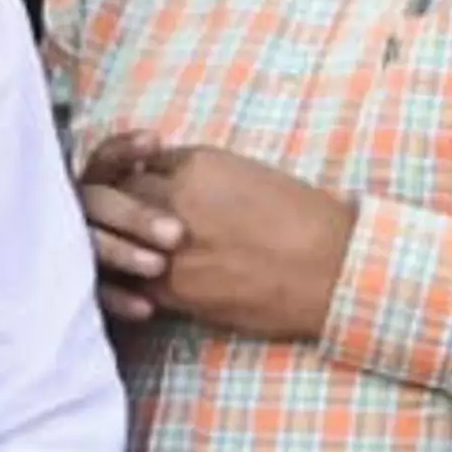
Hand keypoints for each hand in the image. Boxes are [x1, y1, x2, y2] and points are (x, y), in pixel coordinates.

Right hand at [76, 136, 176, 328]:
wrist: (184, 297)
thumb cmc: (199, 243)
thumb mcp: (181, 203)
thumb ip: (168, 184)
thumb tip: (173, 158)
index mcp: (108, 186)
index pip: (107, 160)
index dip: (125, 151)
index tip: (154, 144)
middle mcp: (87, 214)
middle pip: (97, 202)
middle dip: (133, 214)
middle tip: (175, 234)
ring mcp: (80, 249)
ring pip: (91, 245)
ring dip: (122, 252)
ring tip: (159, 266)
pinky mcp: (84, 288)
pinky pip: (95, 293)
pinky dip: (119, 298)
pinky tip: (146, 308)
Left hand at [83, 136, 358, 341]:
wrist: (335, 272)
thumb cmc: (307, 221)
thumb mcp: (251, 173)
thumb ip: (204, 174)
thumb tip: (171, 182)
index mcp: (197, 164)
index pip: (140, 162)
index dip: (138, 176)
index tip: (144, 187)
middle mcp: (176, 200)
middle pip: (118, 194)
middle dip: (116, 206)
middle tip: (117, 219)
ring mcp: (170, 247)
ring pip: (116, 238)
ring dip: (118, 243)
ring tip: (129, 250)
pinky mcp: (176, 289)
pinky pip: (132, 279)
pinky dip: (130, 279)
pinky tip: (140, 280)